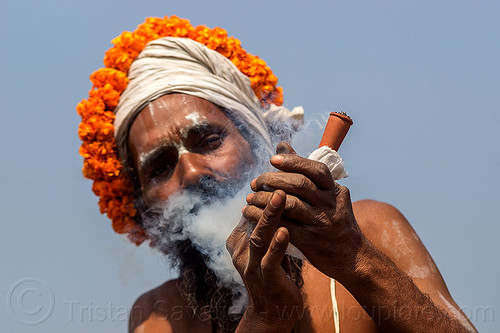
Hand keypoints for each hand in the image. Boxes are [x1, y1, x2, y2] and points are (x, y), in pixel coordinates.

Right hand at [226, 190, 302, 331]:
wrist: (272, 311)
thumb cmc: (274, 272)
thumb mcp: (266, 244)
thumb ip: (267, 223)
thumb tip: (277, 193)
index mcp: (239, 238)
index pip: (250, 210)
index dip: (262, 193)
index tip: (276, 174)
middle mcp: (241, 249)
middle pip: (251, 218)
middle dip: (265, 198)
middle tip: (276, 178)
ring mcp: (250, 265)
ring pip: (259, 236)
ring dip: (270, 215)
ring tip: (281, 196)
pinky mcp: (264, 279)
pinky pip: (269, 260)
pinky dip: (277, 245)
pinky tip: (286, 231)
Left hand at [243, 143, 363, 280]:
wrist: (352, 258)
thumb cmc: (336, 222)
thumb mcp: (329, 196)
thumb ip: (306, 172)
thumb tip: (282, 146)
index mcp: (336, 191)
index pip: (316, 170)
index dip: (293, 162)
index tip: (272, 160)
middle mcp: (330, 205)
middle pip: (300, 184)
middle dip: (273, 180)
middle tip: (256, 181)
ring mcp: (321, 223)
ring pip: (289, 204)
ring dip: (265, 199)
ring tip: (250, 197)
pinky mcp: (310, 240)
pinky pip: (282, 224)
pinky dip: (263, 217)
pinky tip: (250, 214)